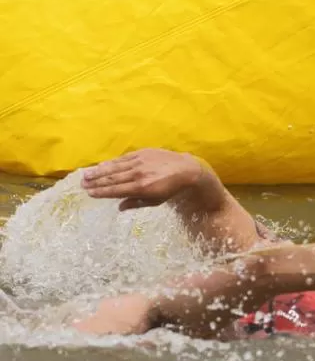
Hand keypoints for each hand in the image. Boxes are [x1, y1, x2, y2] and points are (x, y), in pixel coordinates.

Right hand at [82, 148, 202, 210]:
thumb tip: (119, 207)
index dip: (102, 192)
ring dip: (99, 171)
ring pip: (115, 167)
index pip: (116, 190)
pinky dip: (111, 162)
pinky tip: (101, 165)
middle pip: (112, 178)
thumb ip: (136, 203)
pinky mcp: (142, 153)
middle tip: (82, 184)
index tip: (90, 193)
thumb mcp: (156, 201)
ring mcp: (140, 162)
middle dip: (96, 182)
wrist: (186, 169)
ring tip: (86, 175)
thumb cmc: (170, 188)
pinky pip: (123, 158)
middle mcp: (138, 174)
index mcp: (142, 188)